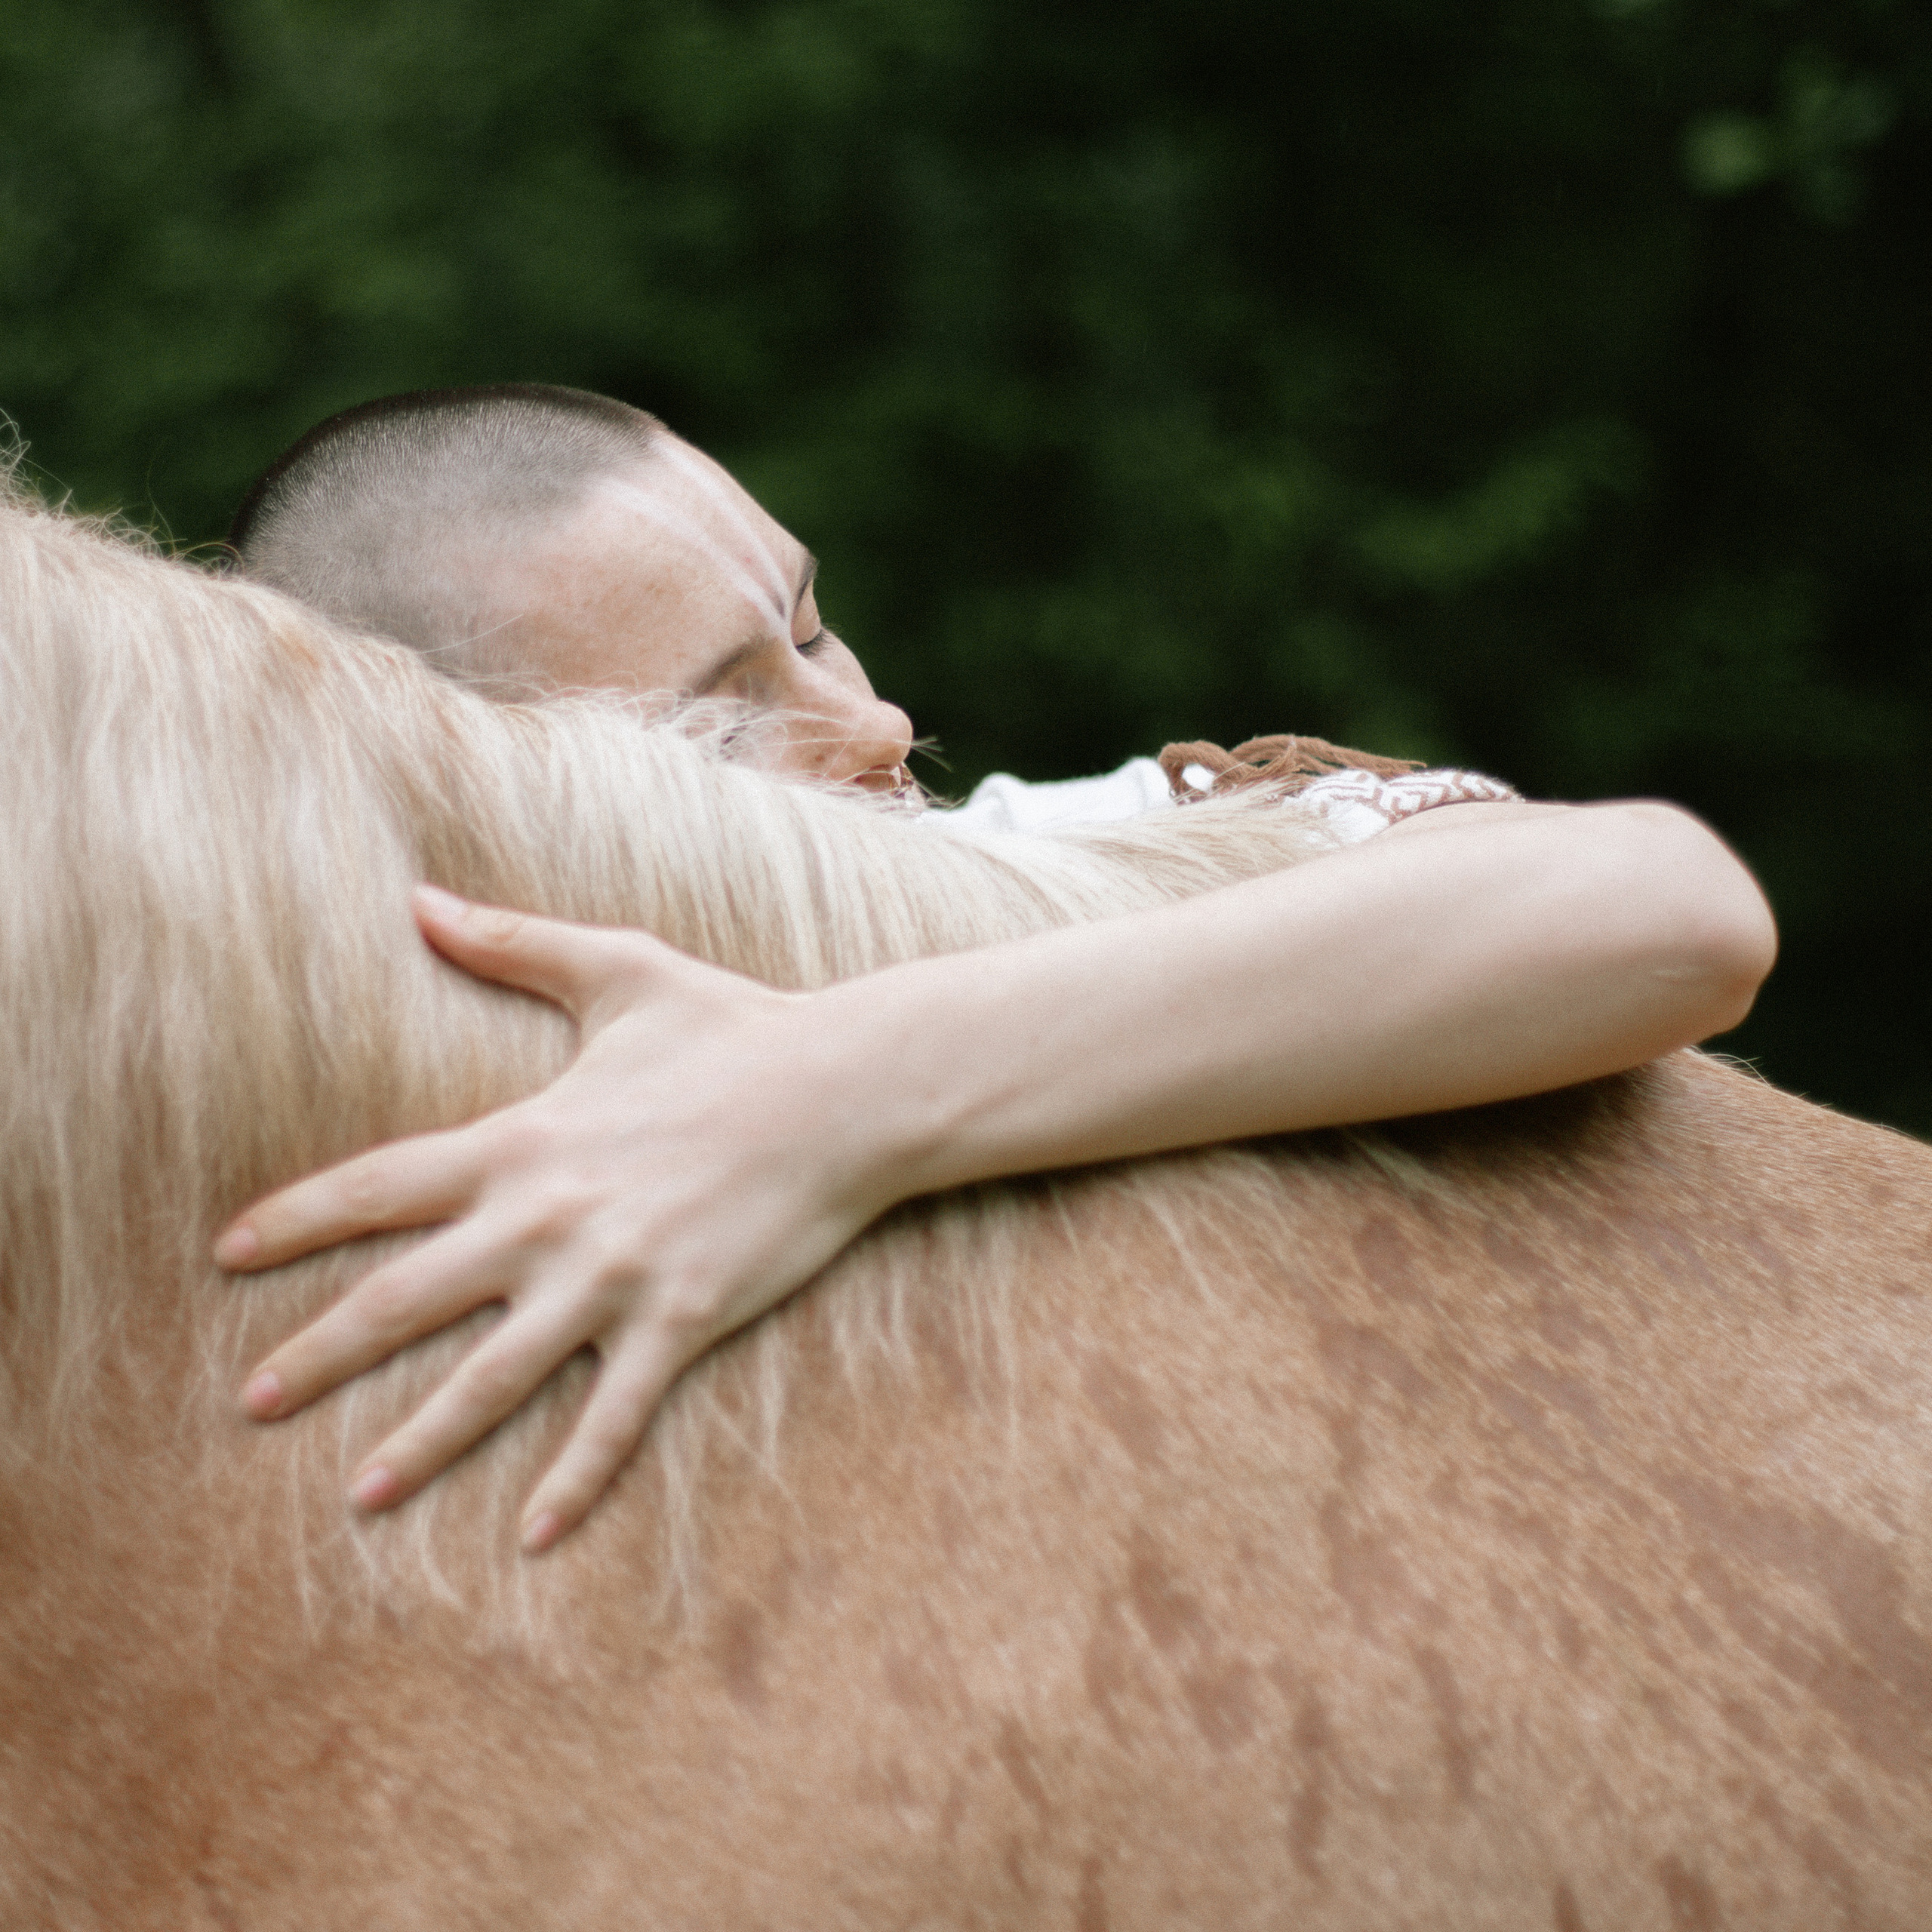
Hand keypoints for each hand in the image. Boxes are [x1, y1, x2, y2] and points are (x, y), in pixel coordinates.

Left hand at [220, 885, 892, 1551]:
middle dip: (320, 1353)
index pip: (381, 1185)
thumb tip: (418, 897)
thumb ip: (512, 940)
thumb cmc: (734, 1025)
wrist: (844, 1088)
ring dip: (419, 1440)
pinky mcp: (680, 1321)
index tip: (229, 1255)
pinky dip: (574, 1479)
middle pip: (406, 1297)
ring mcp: (613, 1278)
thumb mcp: (619, 969)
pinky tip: (534, 1537)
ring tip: (355, 1494)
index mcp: (523, 1139)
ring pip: (492, 1377)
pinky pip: (613, 1416)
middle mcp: (549, 1217)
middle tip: (250, 1402)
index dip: (298, 1220)